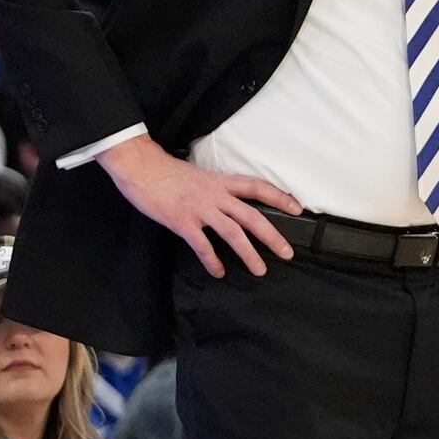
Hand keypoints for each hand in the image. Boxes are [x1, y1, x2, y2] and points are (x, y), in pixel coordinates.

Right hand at [98, 134, 302, 277]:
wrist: (140, 167)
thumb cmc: (166, 172)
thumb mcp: (198, 176)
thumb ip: (214, 190)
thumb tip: (226, 205)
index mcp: (220, 181)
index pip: (257, 187)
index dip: (279, 197)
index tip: (297, 208)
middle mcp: (215, 194)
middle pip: (252, 216)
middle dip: (272, 235)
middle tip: (287, 253)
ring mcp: (200, 208)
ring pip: (233, 233)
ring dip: (249, 254)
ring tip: (260, 270)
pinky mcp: (182, 221)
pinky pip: (202, 245)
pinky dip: (212, 260)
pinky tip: (219, 271)